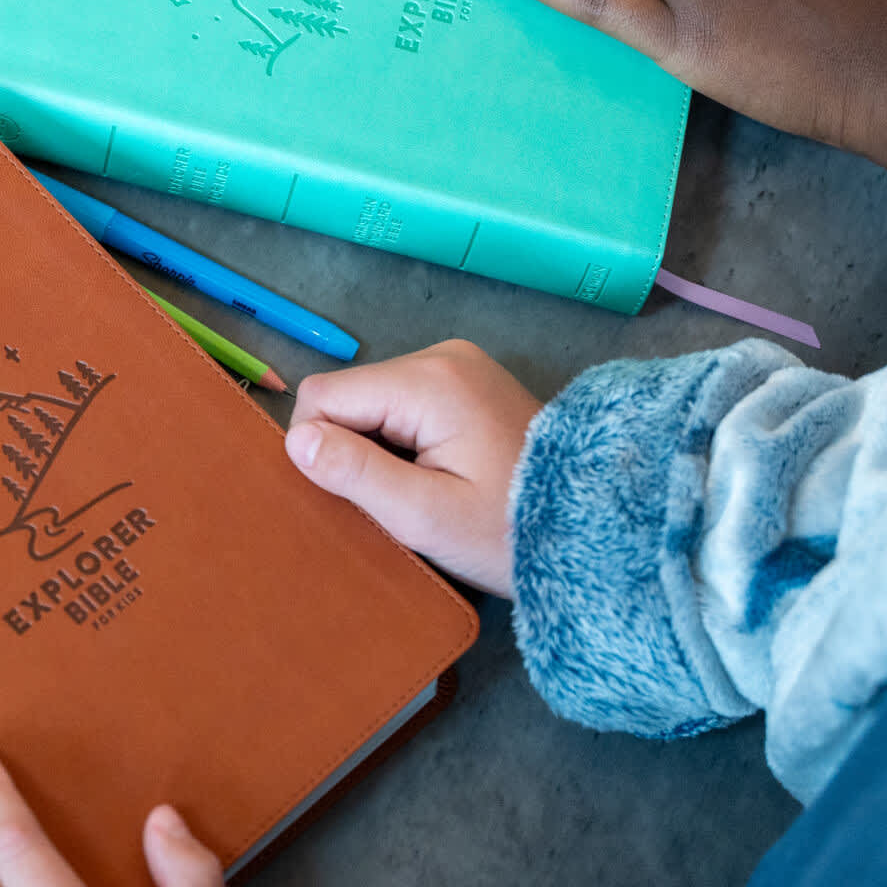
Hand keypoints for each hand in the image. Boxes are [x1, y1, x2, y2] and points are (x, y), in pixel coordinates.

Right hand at [285, 340, 541, 598]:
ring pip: (373, 401)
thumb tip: (295, 441)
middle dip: (354, 450)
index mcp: (428, 381)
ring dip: (379, 449)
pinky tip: (438, 473)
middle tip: (400, 500)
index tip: (360, 496)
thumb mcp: (424, 516)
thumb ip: (355, 473)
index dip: (320, 450)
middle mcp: (441, 356)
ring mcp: (458, 365)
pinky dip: (403, 441)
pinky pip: (403, 404)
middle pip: (349, 396)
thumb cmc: (506, 531)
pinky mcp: (468, 381)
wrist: (590, 527)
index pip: (322, 396)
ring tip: (424, 489)